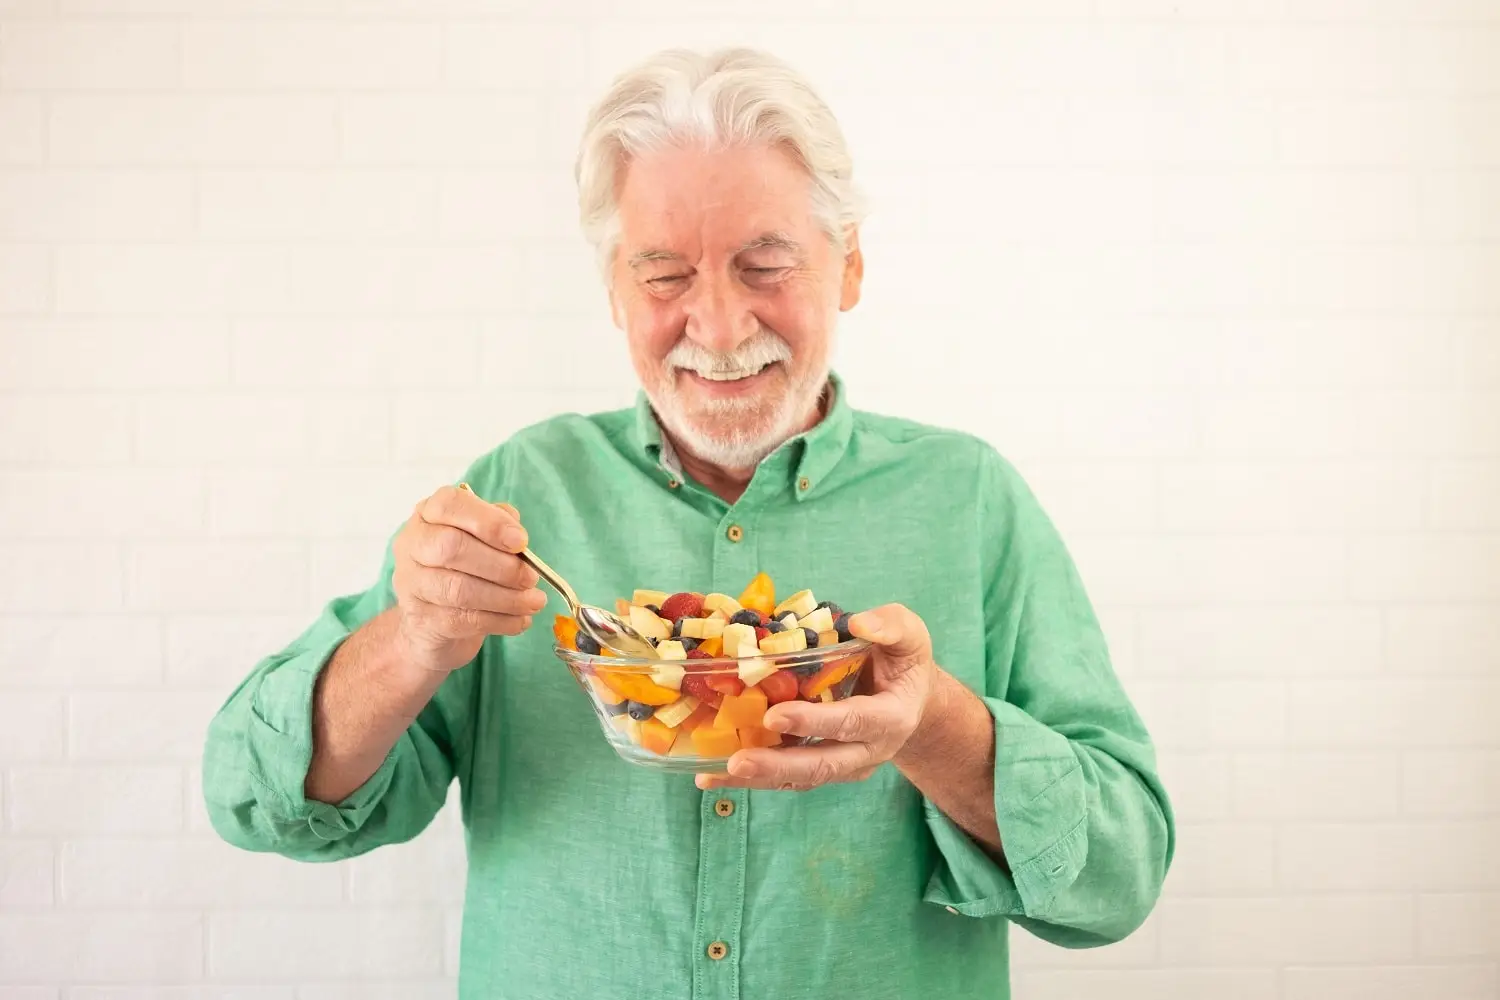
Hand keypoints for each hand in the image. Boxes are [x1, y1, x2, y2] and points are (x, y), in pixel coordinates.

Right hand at [390, 485, 546, 672]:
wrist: (431, 616)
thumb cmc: (463, 565)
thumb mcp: (479, 536)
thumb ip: (498, 525)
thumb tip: (518, 537)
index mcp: (428, 514)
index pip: (450, 504)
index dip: (489, 522)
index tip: (521, 541)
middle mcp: (412, 544)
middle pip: (452, 547)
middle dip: (501, 565)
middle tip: (531, 578)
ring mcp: (411, 583)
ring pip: (458, 590)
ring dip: (506, 598)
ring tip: (534, 602)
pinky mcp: (420, 619)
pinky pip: (463, 620)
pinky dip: (500, 621)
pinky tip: (521, 620)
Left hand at [696, 603, 937, 791]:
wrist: (910, 699)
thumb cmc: (904, 661)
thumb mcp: (909, 636)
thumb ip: (891, 627)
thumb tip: (859, 622)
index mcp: (891, 717)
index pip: (852, 723)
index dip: (815, 722)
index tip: (775, 716)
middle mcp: (868, 751)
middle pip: (822, 765)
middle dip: (778, 765)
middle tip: (737, 762)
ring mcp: (845, 765)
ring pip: (800, 778)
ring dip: (757, 779)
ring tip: (713, 775)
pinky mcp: (823, 769)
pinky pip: (788, 778)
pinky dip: (753, 779)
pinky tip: (712, 775)